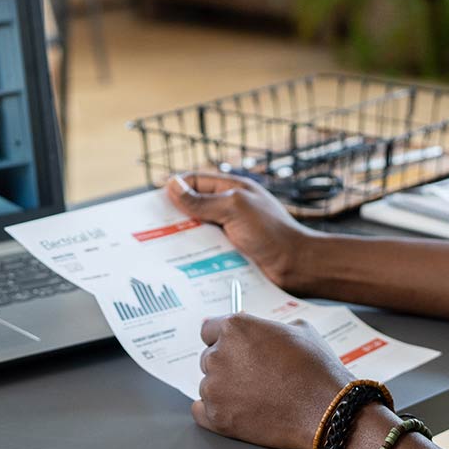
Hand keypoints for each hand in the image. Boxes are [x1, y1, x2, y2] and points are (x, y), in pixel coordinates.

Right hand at [166, 172, 319, 290]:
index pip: (195, 182)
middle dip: (174, 216)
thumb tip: (172, 186)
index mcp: (232, 189)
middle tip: (149, 229)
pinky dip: (195, 255)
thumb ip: (202, 200)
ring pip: (198, 231)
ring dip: (183, 238)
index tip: (151, 202)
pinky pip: (208, 251)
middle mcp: (230, 208)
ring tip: (160, 250)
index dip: (173, 189)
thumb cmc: (271, 233)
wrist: (298, 267)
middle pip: (193, 207)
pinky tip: (181, 265)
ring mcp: (231, 231)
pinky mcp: (232, 252)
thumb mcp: (233, 209)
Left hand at [194, 314, 351, 448]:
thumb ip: (268, 326)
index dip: (223, 339)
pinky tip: (234, 410)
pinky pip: (200, 411)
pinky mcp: (217, 417)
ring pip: (208, 384)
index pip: (209, 329)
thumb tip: (259, 332)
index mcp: (235, 327)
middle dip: (227, 365)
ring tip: (254, 396)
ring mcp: (215, 387)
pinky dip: (214, 411)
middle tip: (252, 375)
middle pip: (209, 357)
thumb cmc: (315, 369)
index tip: (231, 348)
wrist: (326, 410)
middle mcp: (218, 354)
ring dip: (224, 389)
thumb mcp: (299, 329)